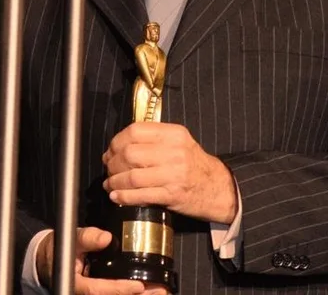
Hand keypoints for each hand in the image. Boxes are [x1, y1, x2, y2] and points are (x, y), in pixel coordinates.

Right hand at [35, 227, 167, 293]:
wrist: (50, 260)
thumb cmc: (59, 250)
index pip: (98, 290)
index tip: (138, 286)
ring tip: (161, 292)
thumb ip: (86, 238)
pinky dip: (132, 292)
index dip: (119, 289)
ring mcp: (94, 292)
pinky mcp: (101, 291)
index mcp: (76, 284)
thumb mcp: (70, 240)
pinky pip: (117, 294)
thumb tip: (104, 238)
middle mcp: (86, 293)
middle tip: (160, 292)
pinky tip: (150, 290)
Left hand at [102, 122, 236, 223]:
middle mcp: (174, 151)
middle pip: (130, 153)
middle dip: (113, 163)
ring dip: (115, 182)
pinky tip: (116, 196)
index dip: (117, 141)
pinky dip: (124, 196)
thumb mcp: (179, 142)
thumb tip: (119, 146)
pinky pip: (141, 195)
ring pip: (132, 176)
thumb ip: (153, 139)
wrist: (218, 188)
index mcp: (174, 134)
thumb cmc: (194, 164)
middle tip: (108, 169)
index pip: (135, 131)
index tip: (111, 151)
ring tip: (110, 185)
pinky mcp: (172, 195)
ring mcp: (174, 174)